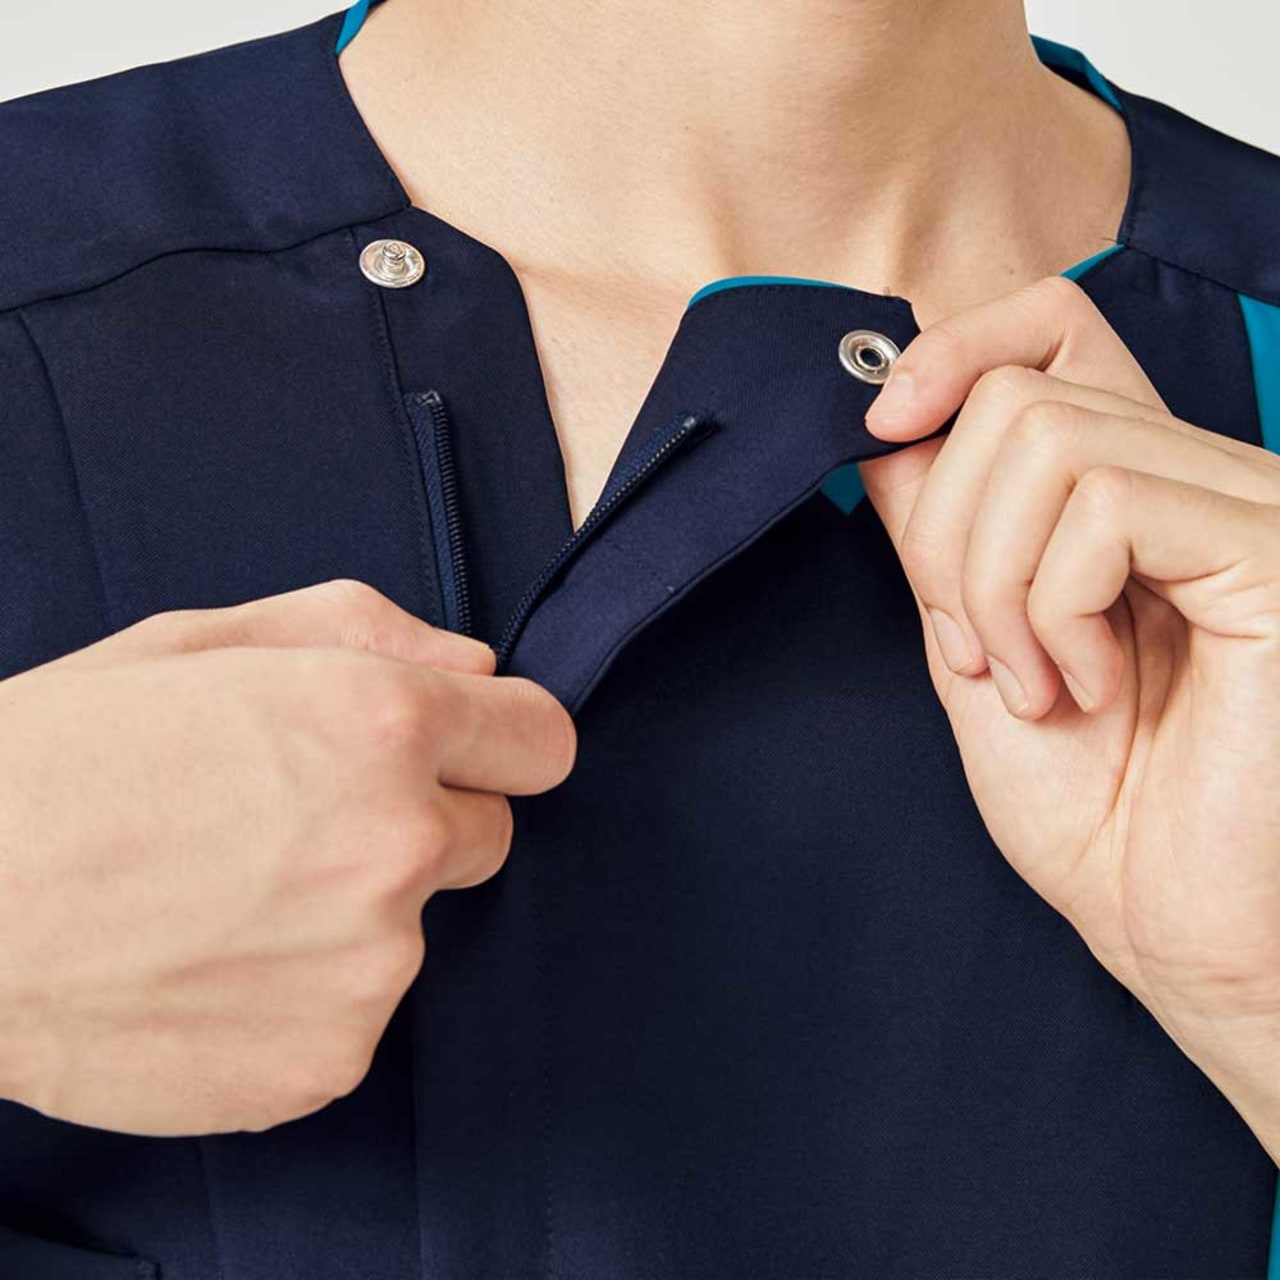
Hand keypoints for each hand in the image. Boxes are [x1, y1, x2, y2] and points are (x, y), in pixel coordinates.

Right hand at [0, 579, 575, 1136]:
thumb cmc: (61, 760)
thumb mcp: (202, 644)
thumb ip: (367, 632)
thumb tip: (477, 666)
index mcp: (380, 722)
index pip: (542, 739)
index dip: (502, 740)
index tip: (466, 751)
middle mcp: (398, 843)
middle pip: (489, 835)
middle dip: (421, 823)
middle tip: (298, 823)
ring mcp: (371, 965)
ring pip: (418, 927)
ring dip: (356, 913)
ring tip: (229, 899)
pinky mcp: (329, 1057)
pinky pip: (361, 1012)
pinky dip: (309, 995)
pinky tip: (215, 967)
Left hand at [858, 276, 1279, 1156]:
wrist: (1173, 930)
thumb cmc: (1092, 808)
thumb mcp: (975, 644)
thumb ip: (939, 534)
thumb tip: (891, 428)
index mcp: (1137, 491)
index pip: (1055, 326)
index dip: (955, 350)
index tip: (881, 424)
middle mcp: (1204, 478)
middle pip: (1018, 393)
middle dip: (947, 535)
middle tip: (979, 650)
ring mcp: (1248, 507)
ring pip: (1049, 437)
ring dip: (991, 580)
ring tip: (1031, 679)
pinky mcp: (1269, 555)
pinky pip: (1103, 506)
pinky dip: (1050, 604)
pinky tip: (1084, 683)